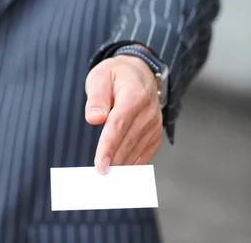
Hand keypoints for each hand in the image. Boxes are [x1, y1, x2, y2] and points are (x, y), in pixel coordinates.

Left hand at [85, 54, 162, 173]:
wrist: (140, 71)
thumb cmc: (116, 74)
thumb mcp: (100, 76)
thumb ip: (97, 97)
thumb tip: (94, 118)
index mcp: (134, 95)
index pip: (119, 125)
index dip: (108, 146)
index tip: (100, 165)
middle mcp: (148, 111)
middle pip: (128, 141)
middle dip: (113, 161)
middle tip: (99, 178)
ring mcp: (155, 123)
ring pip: (136, 150)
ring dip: (122, 165)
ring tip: (107, 179)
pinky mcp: (156, 133)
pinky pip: (144, 152)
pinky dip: (133, 164)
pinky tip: (121, 172)